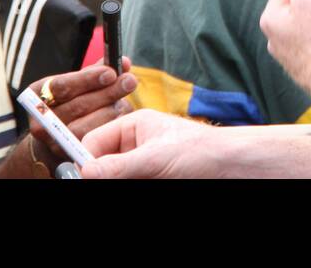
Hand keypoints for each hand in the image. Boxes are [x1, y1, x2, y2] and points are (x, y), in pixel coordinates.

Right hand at [28, 57, 135, 159]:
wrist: (54, 137)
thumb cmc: (69, 102)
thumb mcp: (75, 84)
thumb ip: (96, 72)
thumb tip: (123, 62)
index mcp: (37, 95)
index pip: (61, 86)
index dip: (88, 79)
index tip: (111, 73)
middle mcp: (40, 120)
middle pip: (78, 106)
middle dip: (108, 92)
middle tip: (129, 81)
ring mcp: (54, 141)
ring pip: (87, 126)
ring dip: (111, 111)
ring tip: (125, 101)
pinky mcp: (68, 156)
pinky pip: (94, 141)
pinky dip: (111, 127)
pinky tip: (121, 117)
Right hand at [80, 109, 222, 178]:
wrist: (232, 167)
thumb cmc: (201, 150)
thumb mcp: (155, 157)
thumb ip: (119, 166)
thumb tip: (85, 171)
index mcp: (133, 127)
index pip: (95, 141)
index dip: (85, 159)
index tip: (79, 177)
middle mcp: (135, 146)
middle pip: (103, 164)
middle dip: (101, 175)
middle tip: (99, 183)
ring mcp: (143, 166)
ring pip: (116, 176)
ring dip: (116, 179)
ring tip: (141, 178)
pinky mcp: (151, 178)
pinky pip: (131, 181)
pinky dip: (132, 182)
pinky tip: (146, 181)